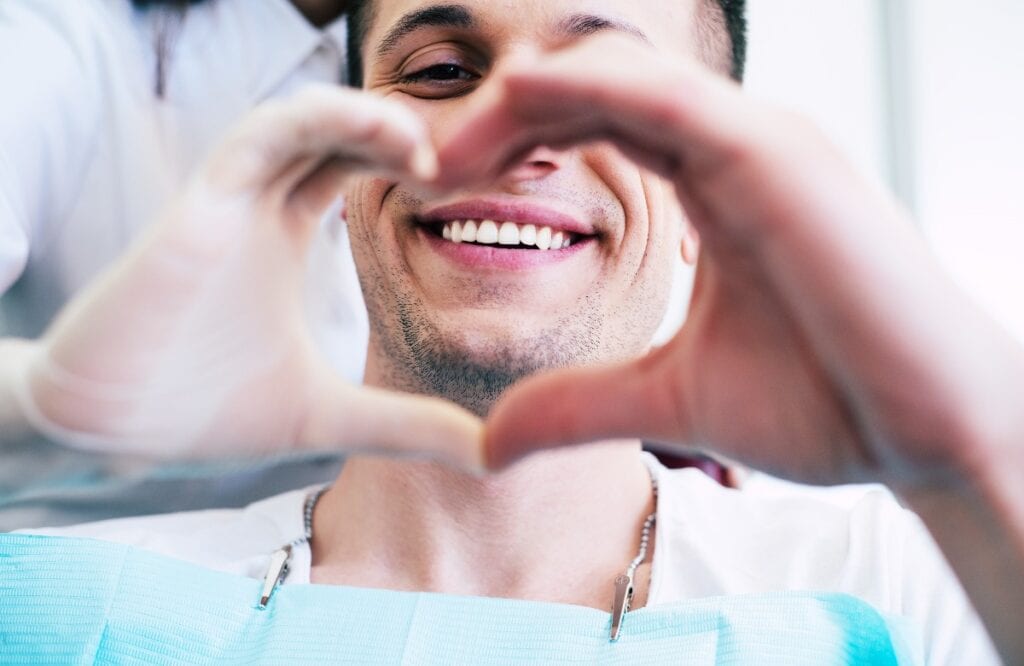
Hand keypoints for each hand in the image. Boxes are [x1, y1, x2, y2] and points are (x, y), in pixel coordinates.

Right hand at [11, 85, 481, 466]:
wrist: (109, 435)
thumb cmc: (204, 416)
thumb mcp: (332, 418)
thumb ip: (409, 428)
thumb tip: (491, 455)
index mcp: (286, 234)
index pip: (353, 165)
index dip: (406, 159)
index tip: (465, 182)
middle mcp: (259, 205)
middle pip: (337, 132)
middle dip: (401, 133)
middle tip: (462, 161)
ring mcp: (230, 200)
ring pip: (303, 121)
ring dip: (367, 118)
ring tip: (423, 149)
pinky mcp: (202, 205)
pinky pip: (262, 137)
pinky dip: (319, 120)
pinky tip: (378, 139)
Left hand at [439, 34, 1023, 487]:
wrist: (929, 435)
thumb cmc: (827, 403)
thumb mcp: (668, 399)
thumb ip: (577, 404)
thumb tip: (487, 441)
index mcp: (712, 186)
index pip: (593, 130)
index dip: (512, 146)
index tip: (443, 187)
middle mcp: (734, 149)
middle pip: (592, 94)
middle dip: (503, 121)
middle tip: (428, 164)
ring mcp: (760, 143)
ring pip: (622, 78)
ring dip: (528, 100)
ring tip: (453, 146)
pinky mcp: (780, 155)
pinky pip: (669, 96)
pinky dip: (591, 88)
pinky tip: (522, 99)